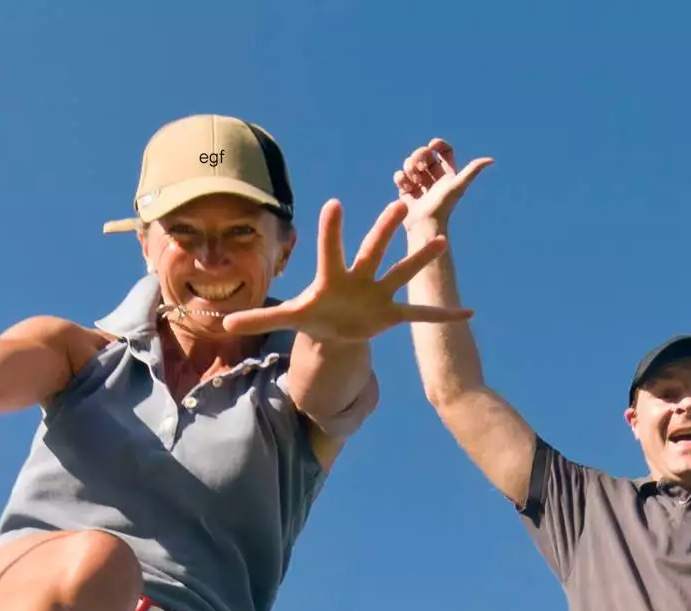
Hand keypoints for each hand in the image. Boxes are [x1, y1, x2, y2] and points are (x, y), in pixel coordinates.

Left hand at [225, 198, 471, 343]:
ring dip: (420, 259)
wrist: (335, 327)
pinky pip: (420, 314)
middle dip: (383, 230)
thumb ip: (259, 319)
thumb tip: (223, 323)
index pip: (331, 249)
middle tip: (399, 203)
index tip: (334, 204)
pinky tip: (467, 314)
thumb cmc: (313, 314)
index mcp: (332, 277)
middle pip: (373, 250)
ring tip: (442, 240)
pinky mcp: (392, 314)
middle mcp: (360, 277)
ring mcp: (379, 293)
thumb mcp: (288, 317)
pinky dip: (442, 315)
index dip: (331, 230)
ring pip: (402, 273)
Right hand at [395, 138, 492, 232]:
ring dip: (410, 168)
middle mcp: (434, 177)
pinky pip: (399, 175)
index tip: (432, 146)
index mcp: (447, 174)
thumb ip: (473, 170)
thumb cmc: (443, 205)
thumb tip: (491, 160)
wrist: (425, 224)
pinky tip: (407, 189)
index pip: (443, 150)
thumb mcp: (458, 185)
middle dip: (419, 156)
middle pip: (424, 153)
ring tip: (414, 183)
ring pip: (410, 163)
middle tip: (421, 168)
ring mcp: (419, 183)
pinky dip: (401, 179)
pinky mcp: (406, 190)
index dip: (437, 144)